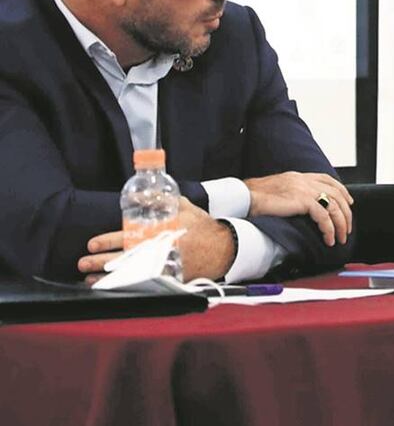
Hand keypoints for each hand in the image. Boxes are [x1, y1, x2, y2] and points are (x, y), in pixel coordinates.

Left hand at [78, 198, 234, 282]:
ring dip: (108, 276)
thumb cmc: (201, 225)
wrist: (223, 247)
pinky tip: (114, 286)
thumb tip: (136, 193)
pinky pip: (143, 283)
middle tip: (83, 263)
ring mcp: (163, 266)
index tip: (92, 244)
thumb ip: (158, 199)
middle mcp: (158, 250)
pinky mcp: (170, 279)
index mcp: (158, 232)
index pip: (126, 237)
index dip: (106, 241)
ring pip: (129, 273)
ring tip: (90, 278)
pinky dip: (127, 285)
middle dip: (99, 261)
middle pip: (123, 257)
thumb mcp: (181, 205)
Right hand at [243, 171, 352, 245]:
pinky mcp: (302, 200)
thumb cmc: (256, 197)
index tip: (348, 202)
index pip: (328, 179)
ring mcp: (304, 189)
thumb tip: (301, 208)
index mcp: (299, 177)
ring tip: (340, 238)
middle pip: (336, 194)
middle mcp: (304, 180)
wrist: (245, 197)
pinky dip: (329, 229)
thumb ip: (292, 195)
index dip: (342, 191)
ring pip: (334, 205)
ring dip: (340, 223)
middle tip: (346, 228)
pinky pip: (324, 216)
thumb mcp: (279, 191)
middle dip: (345, 213)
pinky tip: (328, 238)